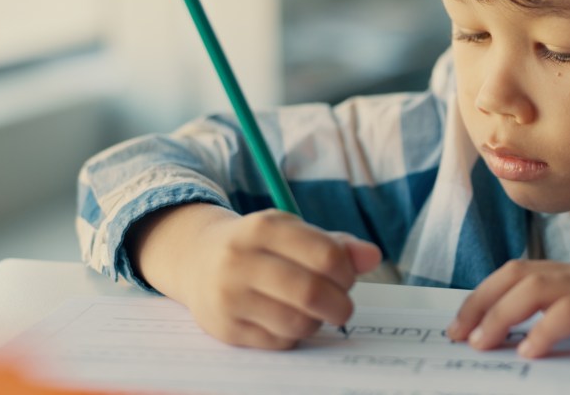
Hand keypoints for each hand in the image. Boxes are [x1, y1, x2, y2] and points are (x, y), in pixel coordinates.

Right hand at [129, 204, 381, 349]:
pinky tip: (286, 320)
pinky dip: (293, 335)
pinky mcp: (224, 328)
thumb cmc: (259, 246)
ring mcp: (228, 296)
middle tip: (342, 307)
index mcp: (264, 227)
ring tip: (312, 311)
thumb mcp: (293, 232)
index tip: (346, 278)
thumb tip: (373, 257)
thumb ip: (336, 245)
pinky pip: (279, 342)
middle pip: (311, 292)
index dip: (347, 273)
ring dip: (317, 322)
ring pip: (297, 322)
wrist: (196, 259)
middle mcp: (240, 260)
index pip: (326, 255)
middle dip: (340, 305)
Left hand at [448, 225, 569, 357]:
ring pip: (534, 289)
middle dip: (479, 304)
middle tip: (457, 335)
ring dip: (500, 316)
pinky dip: (545, 331)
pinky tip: (530, 353)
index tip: (466, 321)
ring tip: (481, 344)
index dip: (489, 294)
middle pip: (516, 275)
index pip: (524, 273)